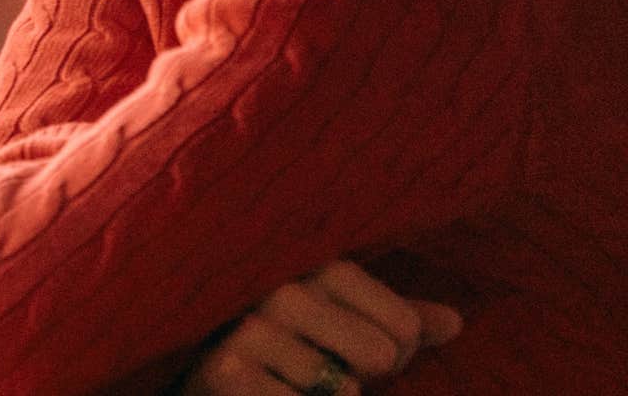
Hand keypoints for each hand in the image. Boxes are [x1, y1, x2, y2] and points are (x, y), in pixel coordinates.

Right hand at [184, 259, 461, 394]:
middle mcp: (279, 289)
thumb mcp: (334, 317)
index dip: (399, 347)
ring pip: (343, 391)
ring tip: (295, 381)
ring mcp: (250, 331)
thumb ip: (392, 317)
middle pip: (381, 354)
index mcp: (309, 265)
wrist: (190, 363)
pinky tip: (270, 391)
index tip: (374, 351)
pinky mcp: (227, 372)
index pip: (403, 325)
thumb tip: (456, 323)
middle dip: (368, 376)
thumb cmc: (277, 340)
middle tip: (339, 371)